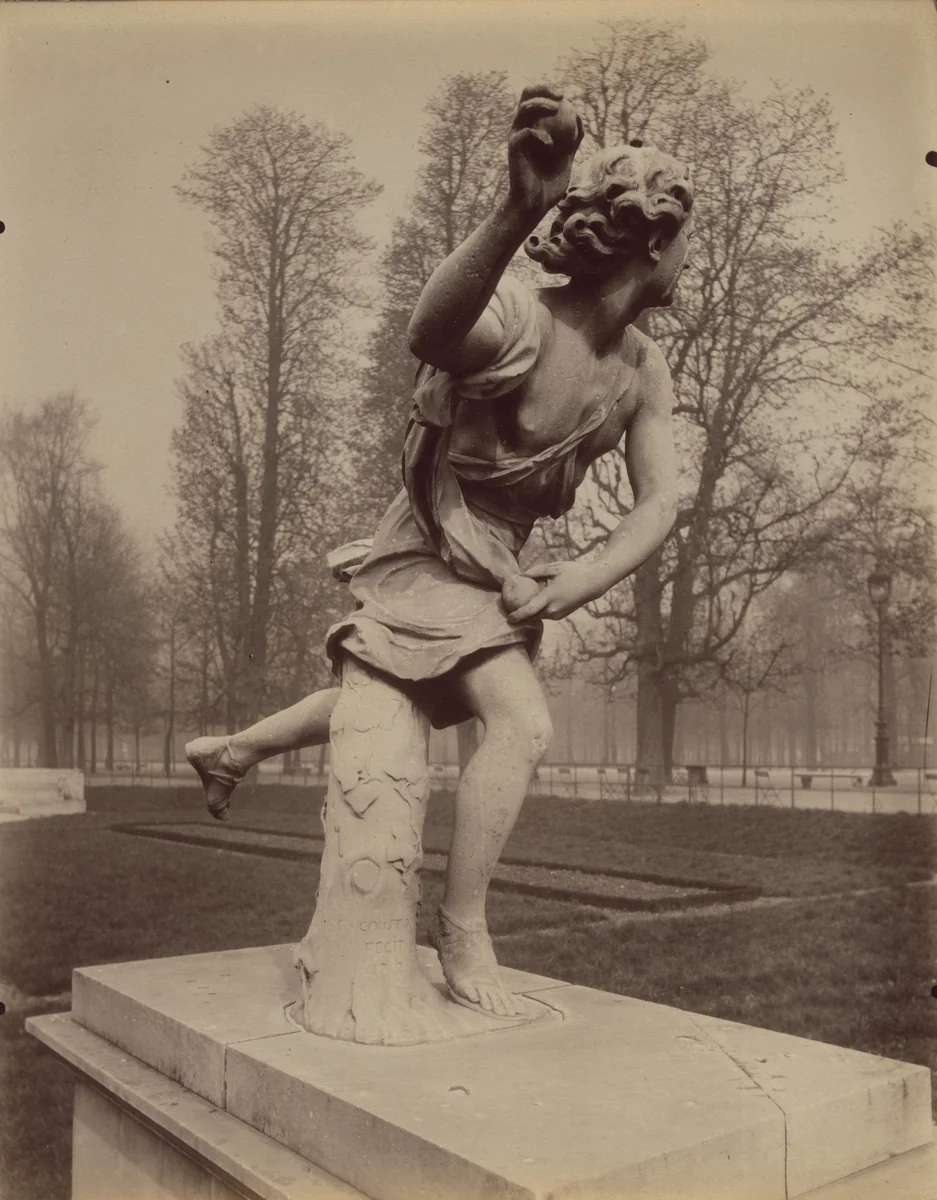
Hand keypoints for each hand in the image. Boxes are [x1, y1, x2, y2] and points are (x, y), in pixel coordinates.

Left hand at [506, 560, 603, 622]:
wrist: (593, 583)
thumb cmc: (573, 572)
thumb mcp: (554, 567)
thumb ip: (536, 571)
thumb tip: (520, 574)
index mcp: (549, 597)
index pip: (529, 610)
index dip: (517, 616)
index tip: (507, 617)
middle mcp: (553, 609)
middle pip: (531, 618)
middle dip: (519, 619)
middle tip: (507, 616)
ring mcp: (558, 614)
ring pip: (538, 617)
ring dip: (528, 616)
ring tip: (516, 611)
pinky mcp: (561, 615)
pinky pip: (545, 615)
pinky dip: (537, 613)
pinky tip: (531, 607)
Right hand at [508, 86, 583, 218]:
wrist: (534, 204)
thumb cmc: (549, 184)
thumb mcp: (567, 158)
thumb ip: (573, 139)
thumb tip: (580, 118)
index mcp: (532, 127)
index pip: (537, 99)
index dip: (549, 91)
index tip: (565, 96)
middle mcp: (521, 128)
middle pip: (527, 95)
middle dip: (543, 89)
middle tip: (561, 96)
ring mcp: (516, 136)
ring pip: (524, 107)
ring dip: (541, 104)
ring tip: (556, 109)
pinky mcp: (513, 147)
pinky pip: (526, 132)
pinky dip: (541, 135)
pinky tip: (551, 146)